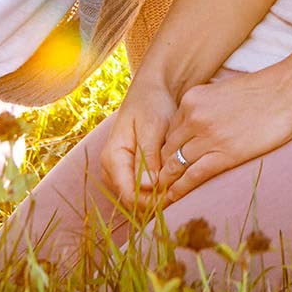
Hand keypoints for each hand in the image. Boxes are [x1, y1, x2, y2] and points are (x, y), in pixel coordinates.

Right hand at [101, 75, 178, 202]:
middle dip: (154, 200)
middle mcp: (111, 169)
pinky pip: (140, 187)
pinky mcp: (129, 169)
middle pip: (131, 199)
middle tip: (180, 193)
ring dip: (156, 196)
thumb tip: (148, 187)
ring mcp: (118, 170)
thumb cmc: (152, 104)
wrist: (152, 90)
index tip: (173, 196)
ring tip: (179, 188)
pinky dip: (155, 188)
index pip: (128, 194)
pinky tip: (173, 182)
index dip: (150, 201)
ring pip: (136, 196)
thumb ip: (148, 157)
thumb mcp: (152, 127)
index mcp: (113, 158)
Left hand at [154, 66, 291, 206]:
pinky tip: (174, 199)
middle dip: (164, 169)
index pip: (169, 132)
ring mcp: (208, 136)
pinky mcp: (224, 154)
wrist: (290, 90)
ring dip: (168, 183)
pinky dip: (179, 190)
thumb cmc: (264, 89)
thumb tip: (200, 126)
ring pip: (175, 166)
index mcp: (193, 99)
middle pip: (168, 150)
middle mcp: (194, 117)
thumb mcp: (224, 90)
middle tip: (160, 185)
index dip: (168, 151)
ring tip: (163, 197)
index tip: (168, 163)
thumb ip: (207, 107)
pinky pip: (191, 177)